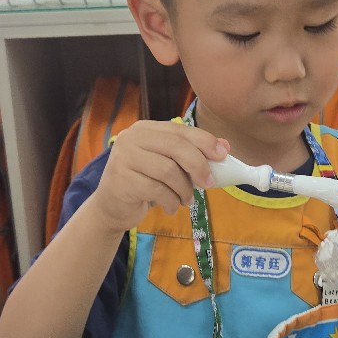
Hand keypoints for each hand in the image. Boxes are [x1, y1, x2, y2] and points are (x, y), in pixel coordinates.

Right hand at [89, 120, 229, 232]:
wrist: (112, 208)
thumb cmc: (145, 183)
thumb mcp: (168, 165)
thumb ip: (191, 155)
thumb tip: (225, 147)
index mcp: (145, 129)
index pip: (180, 130)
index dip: (204, 141)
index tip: (223, 155)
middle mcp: (131, 138)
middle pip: (175, 147)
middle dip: (198, 165)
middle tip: (209, 183)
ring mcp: (123, 158)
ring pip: (168, 171)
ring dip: (184, 189)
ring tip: (186, 200)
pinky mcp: (121, 180)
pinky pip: (157, 190)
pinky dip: (171, 201)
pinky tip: (171, 207)